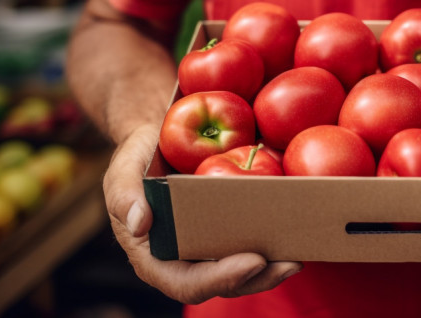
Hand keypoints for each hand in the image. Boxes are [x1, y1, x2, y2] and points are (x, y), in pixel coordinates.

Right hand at [103, 124, 302, 304]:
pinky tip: (297, 233)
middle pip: (223, 283)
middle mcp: (185, 258)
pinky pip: (253, 243)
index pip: (186, 282)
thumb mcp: (122, 169)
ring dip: (273, 269)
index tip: (252, 261)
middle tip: (289, 264)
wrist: (160, 136)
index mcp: (155, 255)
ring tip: (298, 257)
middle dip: (258, 279)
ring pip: (244, 271)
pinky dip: (276, 243)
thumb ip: (124, 194)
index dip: (220, 278)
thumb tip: (141, 224)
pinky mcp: (230, 228)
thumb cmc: (138, 155)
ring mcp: (209, 246)